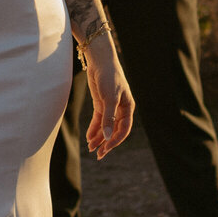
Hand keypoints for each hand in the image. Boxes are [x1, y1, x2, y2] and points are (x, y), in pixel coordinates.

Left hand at [81, 35, 132, 158]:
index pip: (123, 129)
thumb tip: (106, 137)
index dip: (115, 140)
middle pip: (114, 130)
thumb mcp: (109, 98)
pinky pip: (98, 120)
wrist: (100, 61)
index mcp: (128, 108)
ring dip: (99, 138)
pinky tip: (89, 138)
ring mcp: (110, 107)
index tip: (106, 148)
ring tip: (91, 149)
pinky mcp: (101, 104)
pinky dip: (94, 129)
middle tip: (98, 155)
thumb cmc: (109, 77)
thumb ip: (108, 118)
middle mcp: (120, 109)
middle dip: (106, 143)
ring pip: (105, 127)